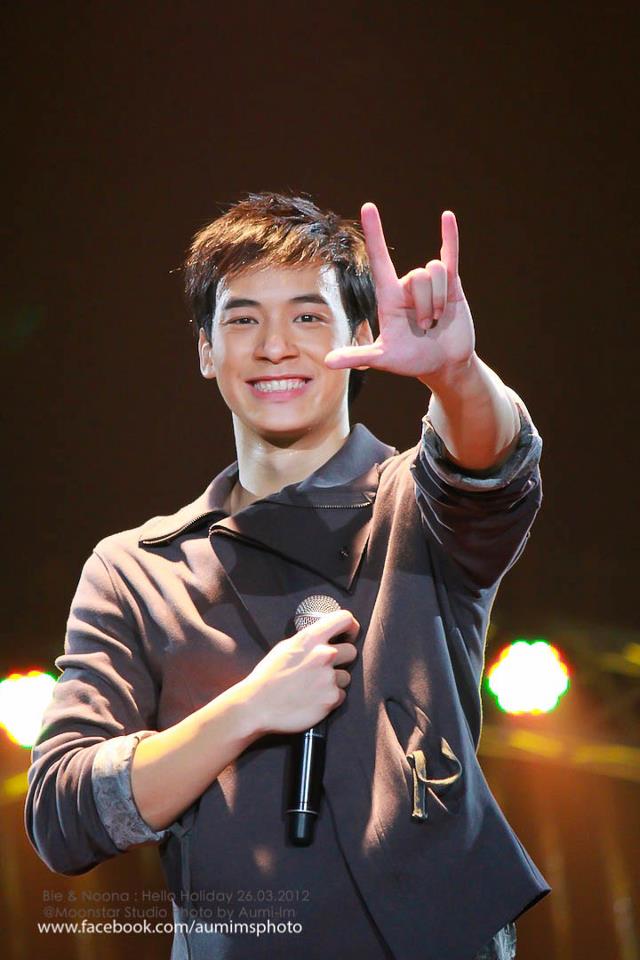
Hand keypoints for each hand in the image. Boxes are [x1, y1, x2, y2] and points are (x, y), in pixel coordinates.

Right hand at [241, 609, 358, 734]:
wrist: (257, 706)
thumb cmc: (268, 677)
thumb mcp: (286, 647)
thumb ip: (308, 641)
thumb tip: (324, 638)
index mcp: (311, 638)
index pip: (344, 619)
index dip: (350, 627)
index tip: (348, 635)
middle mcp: (324, 654)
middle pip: (352, 651)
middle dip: (342, 659)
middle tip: (325, 668)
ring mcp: (329, 677)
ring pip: (346, 676)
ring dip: (334, 682)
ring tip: (313, 688)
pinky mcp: (331, 698)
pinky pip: (341, 695)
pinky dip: (330, 699)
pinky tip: (313, 700)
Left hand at [325, 204, 475, 384]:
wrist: (444, 365)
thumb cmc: (411, 360)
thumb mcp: (383, 358)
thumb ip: (357, 357)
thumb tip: (327, 362)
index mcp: (389, 297)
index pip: (379, 258)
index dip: (375, 233)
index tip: (368, 207)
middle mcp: (408, 286)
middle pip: (418, 276)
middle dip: (425, 305)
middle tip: (425, 328)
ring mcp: (431, 284)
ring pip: (435, 273)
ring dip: (438, 301)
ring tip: (437, 321)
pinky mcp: (452, 285)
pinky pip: (450, 256)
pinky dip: (450, 236)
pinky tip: (447, 217)